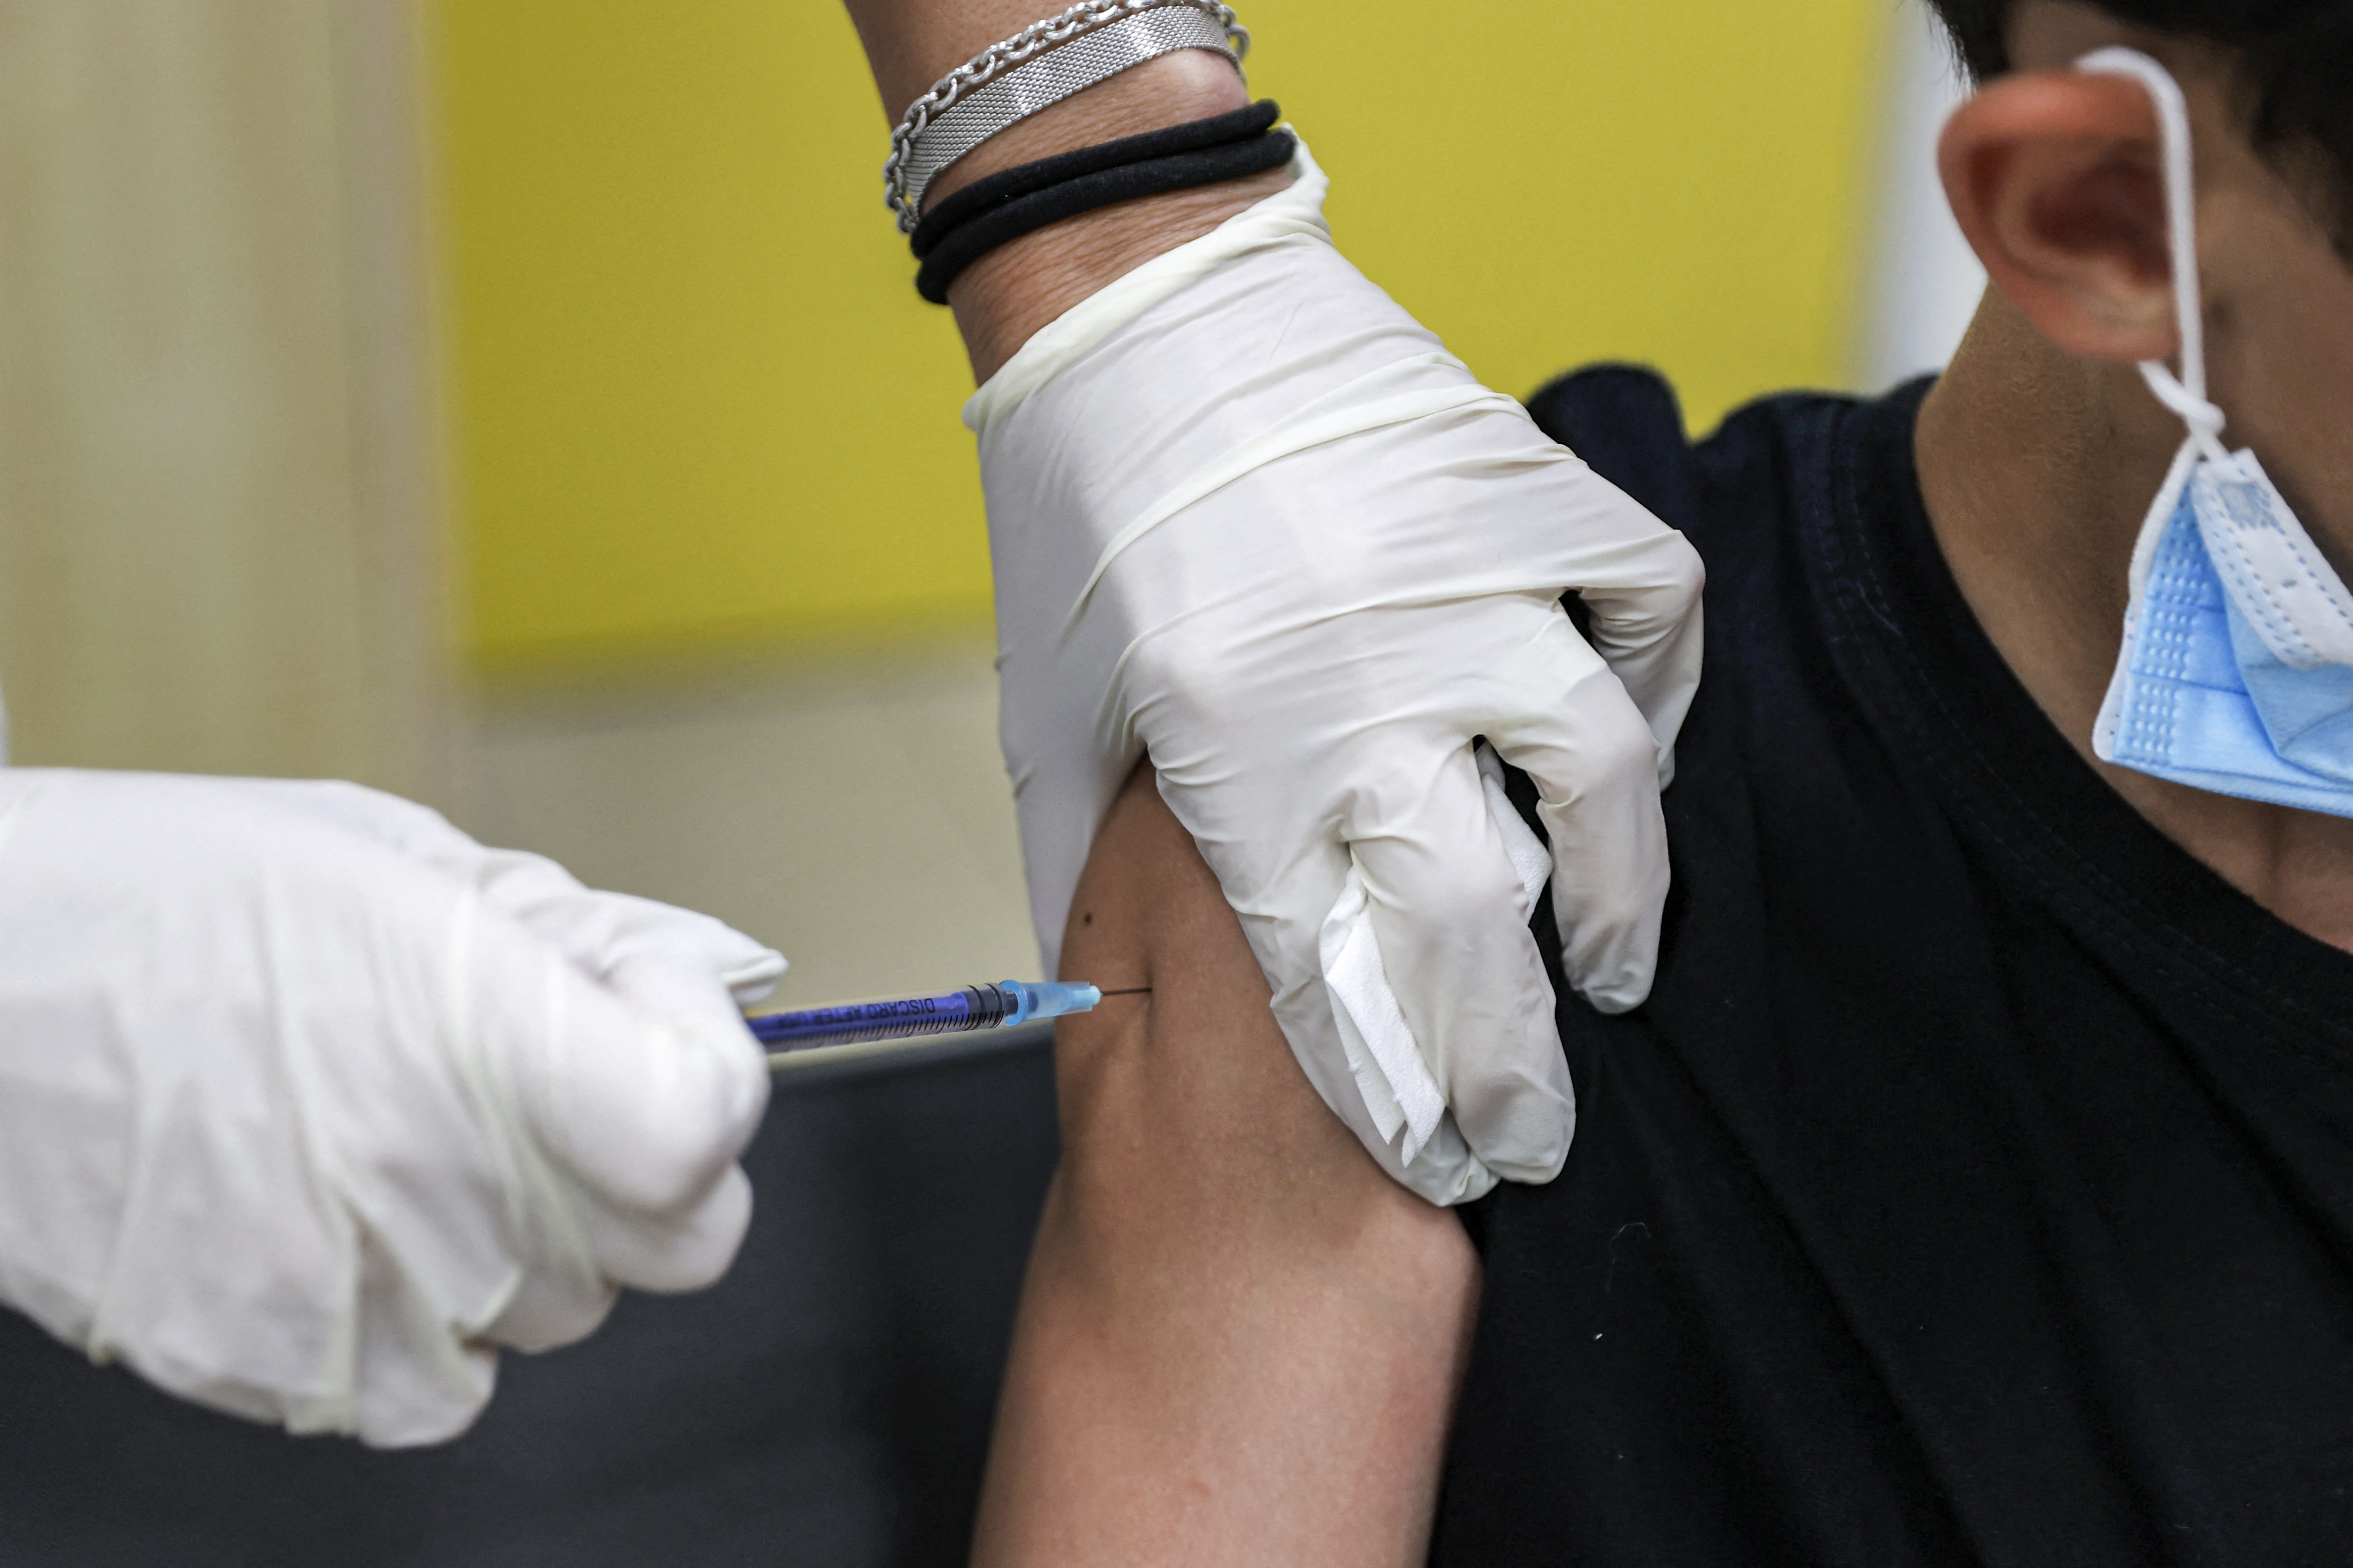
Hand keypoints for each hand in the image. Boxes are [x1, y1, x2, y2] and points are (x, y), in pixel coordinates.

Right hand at [0, 768, 784, 1444]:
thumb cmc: (149, 891)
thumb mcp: (385, 857)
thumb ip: (551, 932)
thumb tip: (662, 975)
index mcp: (476, 1033)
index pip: (703, 1126)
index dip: (710, 1067)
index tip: (656, 1019)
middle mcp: (434, 1181)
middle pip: (676, 1242)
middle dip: (653, 1163)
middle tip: (564, 1084)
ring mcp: (356, 1289)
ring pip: (562, 1311)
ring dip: (536, 1233)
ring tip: (419, 1133)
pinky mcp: (274, 1361)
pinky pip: (442, 1383)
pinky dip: (435, 1318)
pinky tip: (360, 1220)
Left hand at [973, 145, 1702, 1203]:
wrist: (1136, 304)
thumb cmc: (1079, 526)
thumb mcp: (1055, 722)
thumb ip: (1103, 866)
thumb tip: (1145, 996)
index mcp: (1226, 747)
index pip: (1334, 970)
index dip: (1395, 1092)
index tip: (1436, 1159)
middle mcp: (1358, 678)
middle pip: (1476, 916)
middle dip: (1512, 1058)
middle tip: (1532, 1129)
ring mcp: (1460, 581)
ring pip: (1599, 777)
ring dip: (1624, 896)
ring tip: (1617, 967)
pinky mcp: (1524, 492)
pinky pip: (1643, 609)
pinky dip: (1656, 688)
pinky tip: (1633, 751)